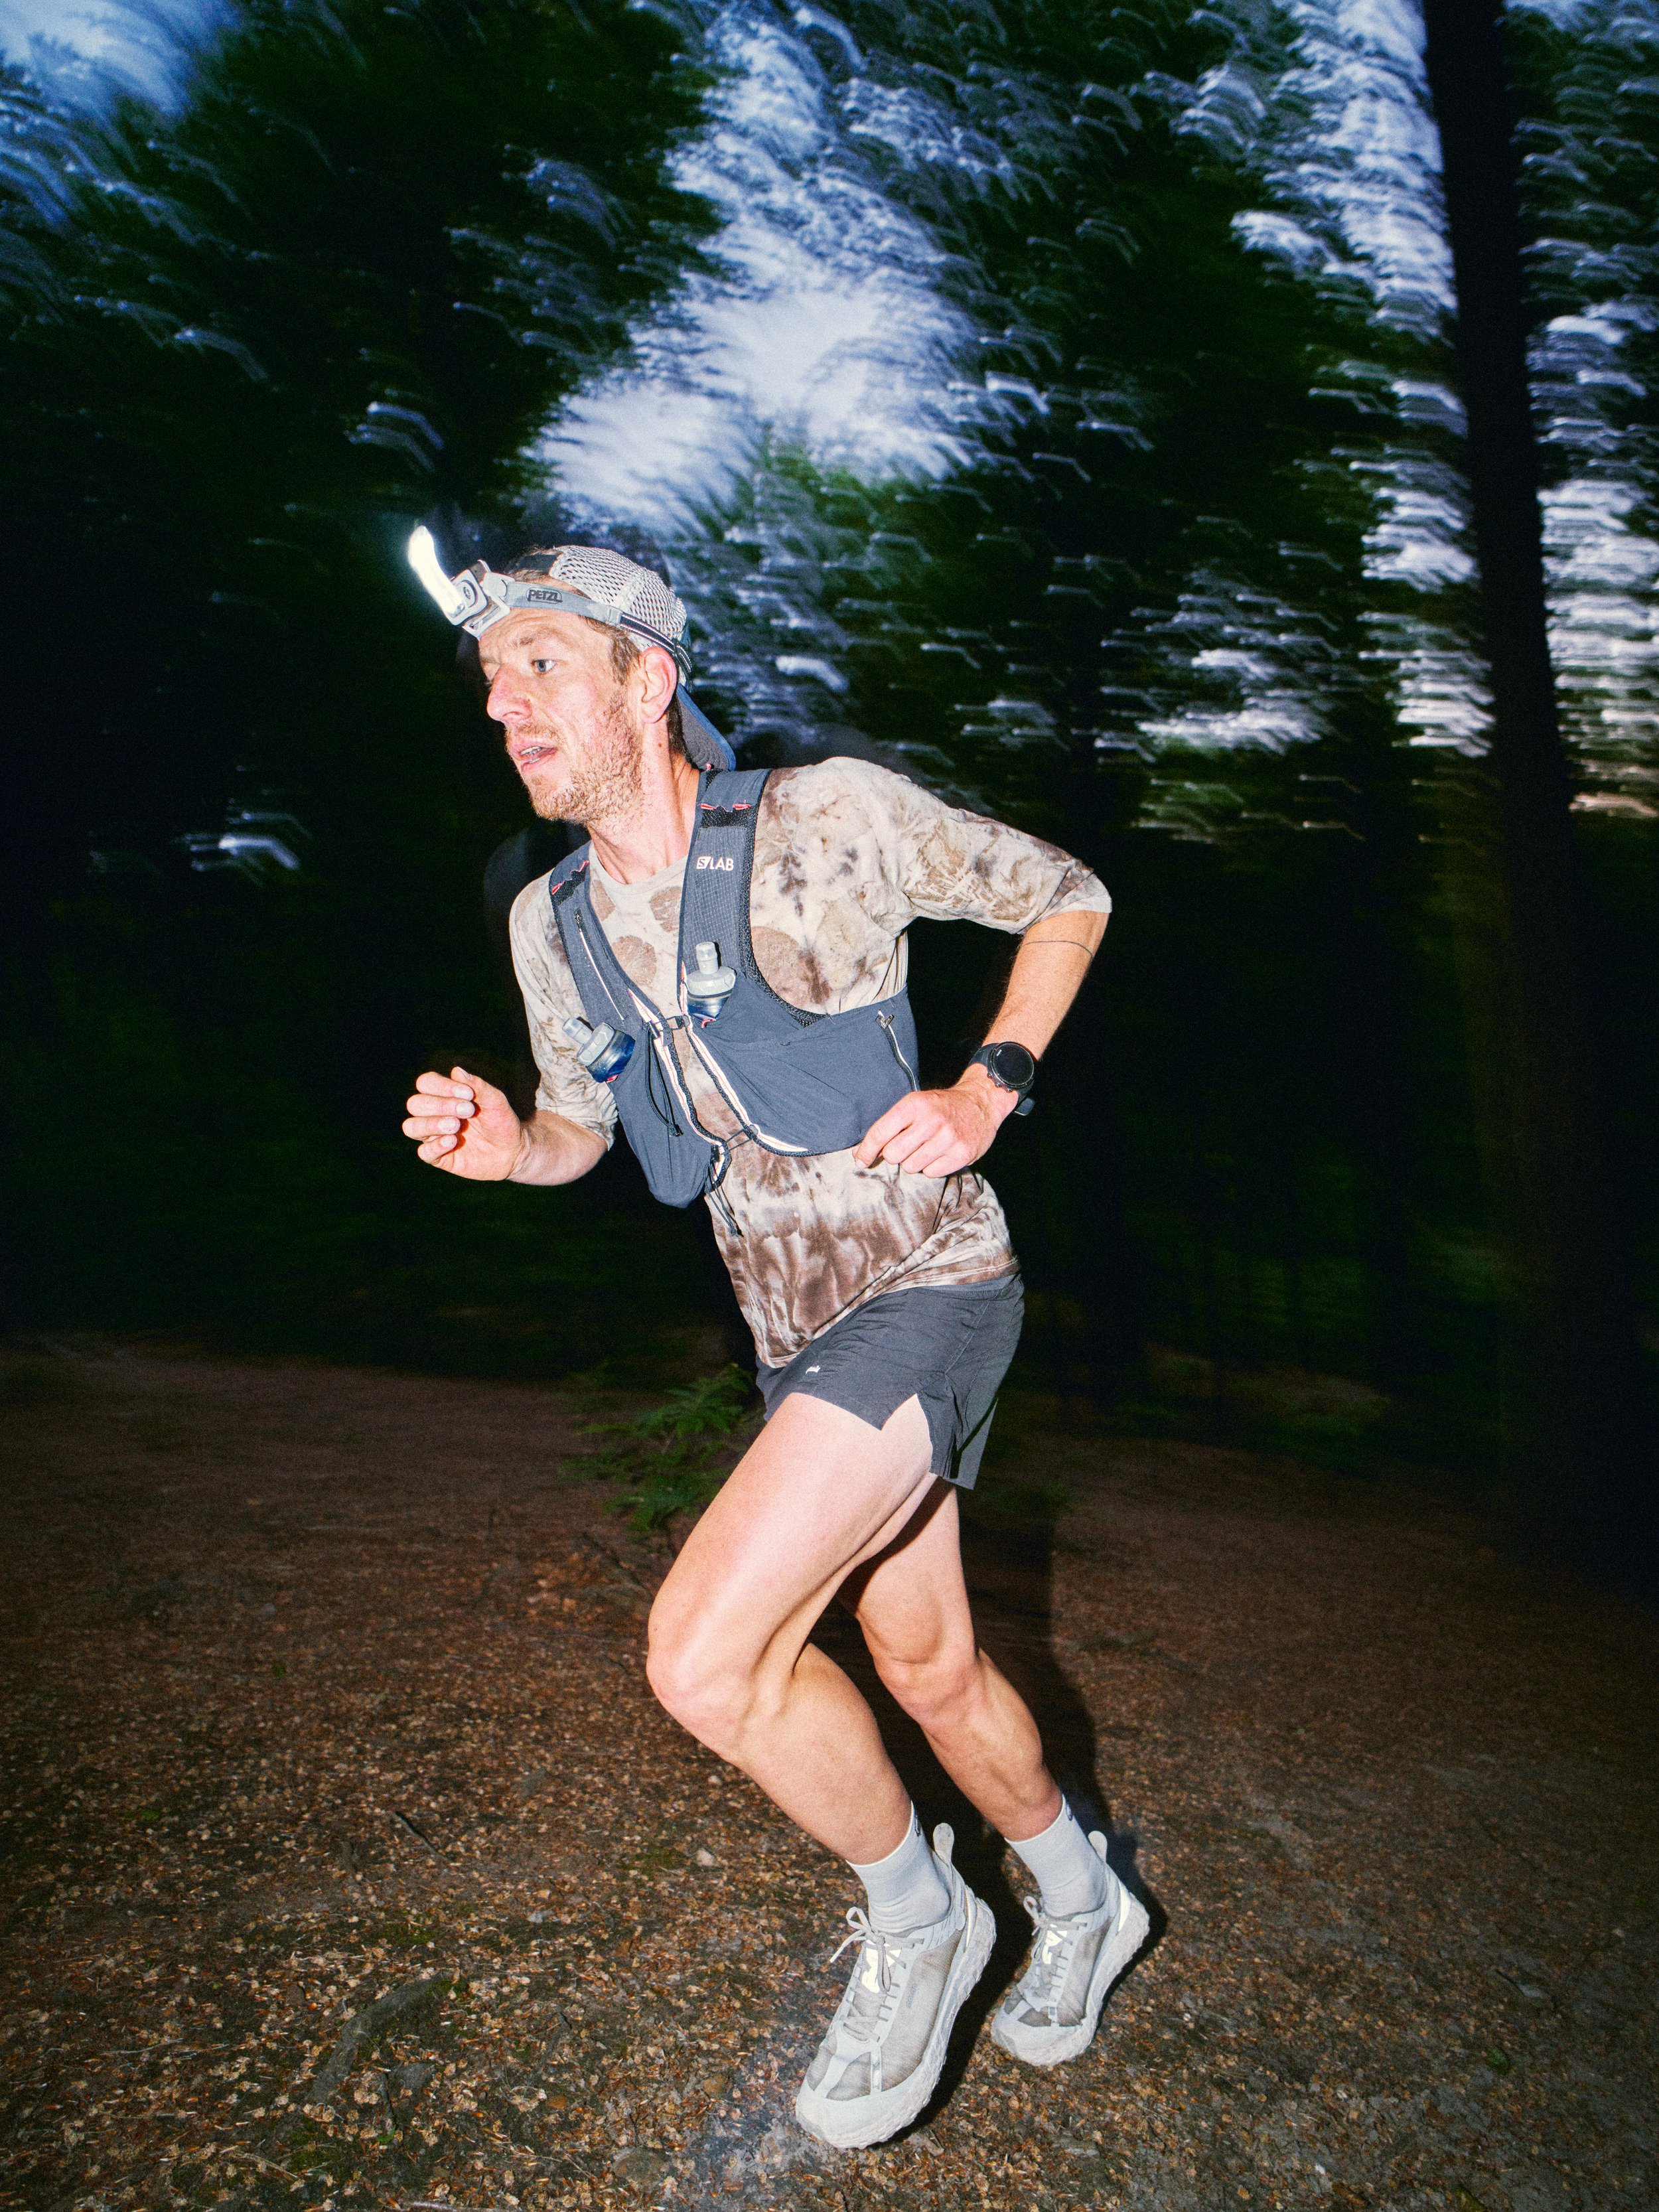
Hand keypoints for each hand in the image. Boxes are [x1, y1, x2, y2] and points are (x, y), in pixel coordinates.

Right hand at [402, 1065, 525, 1179]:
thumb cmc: (501, 1120)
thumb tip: (457, 1071)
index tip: (469, 1094)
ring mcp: (434, 1136)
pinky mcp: (440, 1158)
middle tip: (468, 1110)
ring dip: (431, 1124)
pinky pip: (424, 1152)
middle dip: (440, 1105)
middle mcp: (433, 1114)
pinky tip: (453, 1141)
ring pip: (411, 1127)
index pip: (425, 1083)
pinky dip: (435, 1146)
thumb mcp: (495, 1100)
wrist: (513, 1149)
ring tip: (456, 1125)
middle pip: (415, 1104)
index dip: (441, 1086)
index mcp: (443, 1096)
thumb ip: (478, 1086)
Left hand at [854, 1070, 1013, 1176]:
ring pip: (911, 1166)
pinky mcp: (962, 1153)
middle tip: (908, 1146)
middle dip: (895, 1154)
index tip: (860, 1160)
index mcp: (915, 1104)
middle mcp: (931, 1120)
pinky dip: (931, 1167)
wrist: (981, 1103)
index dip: (866, 1150)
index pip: (881, 1132)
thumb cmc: (940, 1107)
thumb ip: (890, 1125)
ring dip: (914, 1162)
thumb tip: (861, 1153)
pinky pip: (931, 1173)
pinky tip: (940, 1154)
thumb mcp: (915, 1104)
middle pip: (893, 1154)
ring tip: (926, 1148)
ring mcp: (949, 1137)